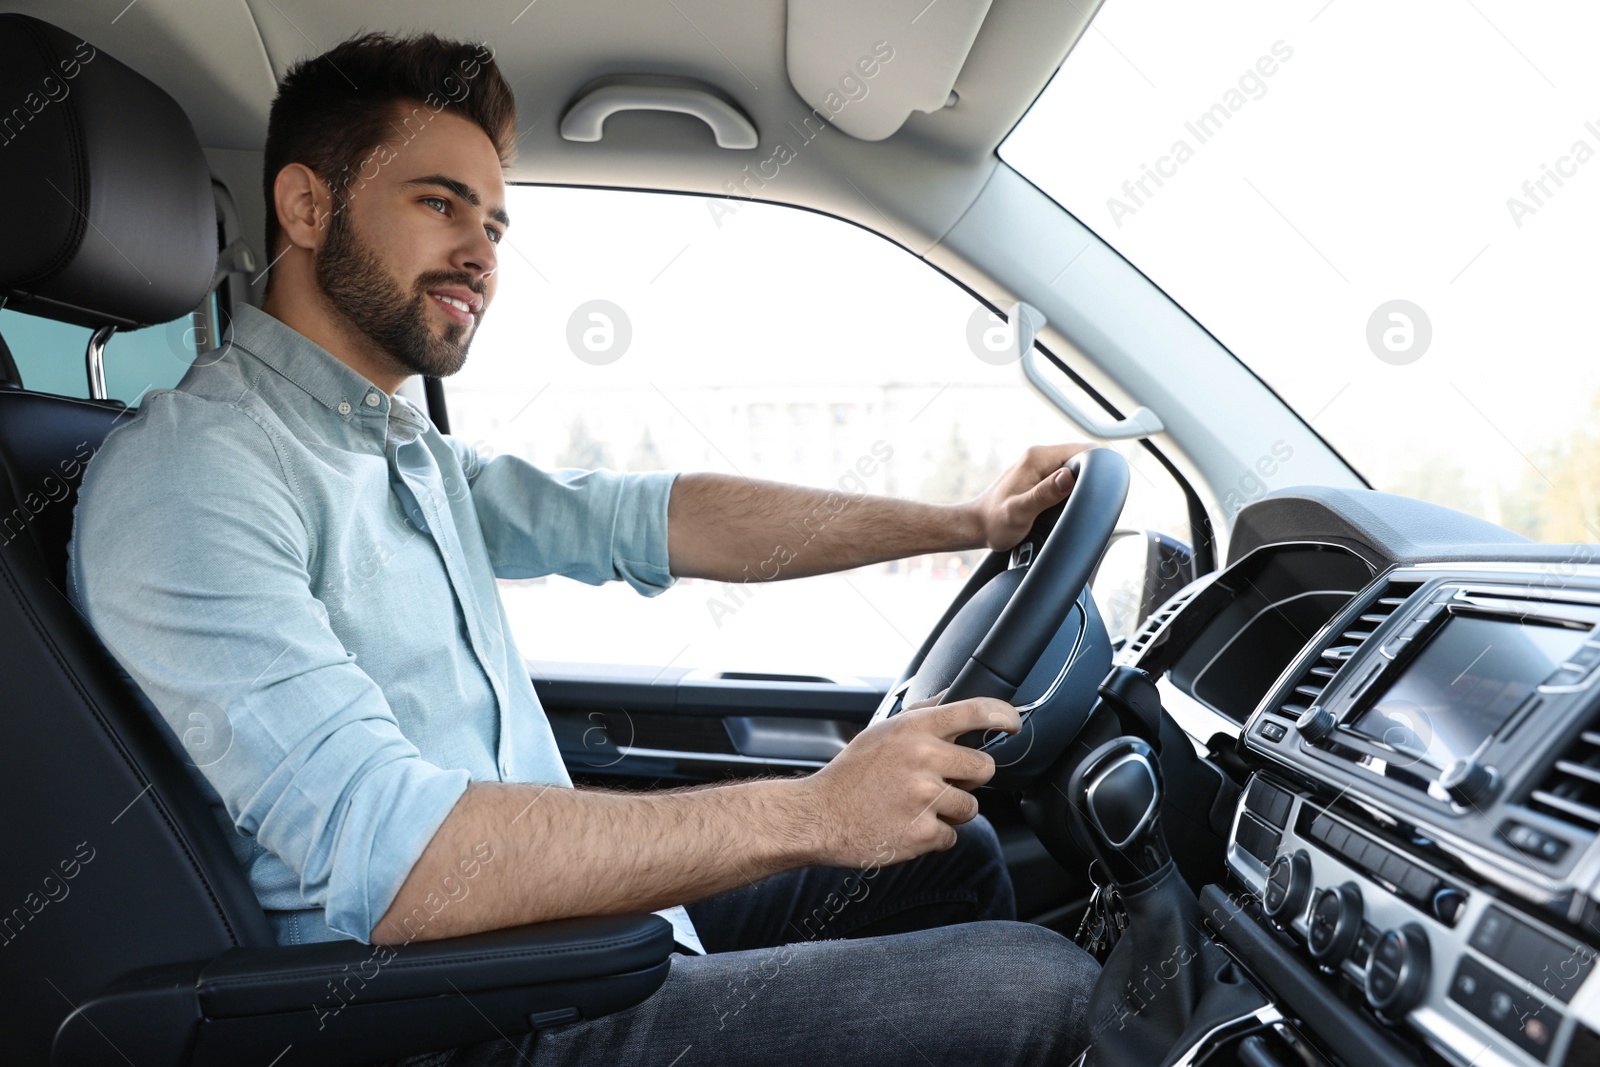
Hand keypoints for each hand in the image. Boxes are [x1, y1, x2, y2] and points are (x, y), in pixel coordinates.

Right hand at [796, 693, 1020, 867]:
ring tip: (917, 806)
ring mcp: (925, 797)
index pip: (975, 711)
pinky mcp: (924, 832)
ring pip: (971, 806)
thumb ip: (919, 716)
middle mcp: (923, 759)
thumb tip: (948, 700)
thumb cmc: (850, 775)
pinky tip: (908, 825)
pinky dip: (934, 835)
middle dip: (970, 777)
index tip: (1013, 723)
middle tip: (942, 781)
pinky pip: (952, 835)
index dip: (1003, 716)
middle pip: (984, 767)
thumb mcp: (881, 732)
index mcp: (914, 729)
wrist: (819, 816)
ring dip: (951, 810)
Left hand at [966, 443, 1094, 550]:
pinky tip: (1071, 504)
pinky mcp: (1039, 477)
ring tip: (1083, 503)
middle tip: (1093, 499)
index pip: (1082, 449)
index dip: (1097, 466)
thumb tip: (1068, 477)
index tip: (1102, 486)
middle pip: (1081, 457)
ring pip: (1075, 468)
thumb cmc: (994, 522)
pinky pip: (1064, 477)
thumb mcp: (1020, 511)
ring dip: (1082, 484)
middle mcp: (1039, 457)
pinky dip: (1072, 489)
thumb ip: (1044, 494)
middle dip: (1092, 476)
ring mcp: (1039, 466)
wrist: (976, 526)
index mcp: (1037, 458)